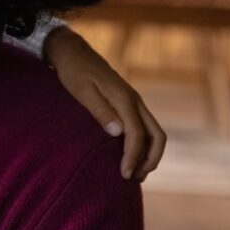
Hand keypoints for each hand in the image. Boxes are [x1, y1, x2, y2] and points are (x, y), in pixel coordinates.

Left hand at [44, 26, 165, 181]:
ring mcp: (134, 101)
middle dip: (150, 159)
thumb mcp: (81, 91)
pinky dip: (143, 144)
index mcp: (124, 98)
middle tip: (135, 178)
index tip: (124, 174)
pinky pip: (144, 127)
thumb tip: (118, 133)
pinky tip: (130, 155)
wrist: (72, 52)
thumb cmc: (73, 71)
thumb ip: (100, 111)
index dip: (133, 156)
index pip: (137, 133)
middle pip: (157, 135)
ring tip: (135, 173)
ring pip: (154, 132)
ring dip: (149, 154)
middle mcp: (134, 100)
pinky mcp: (128, 103)